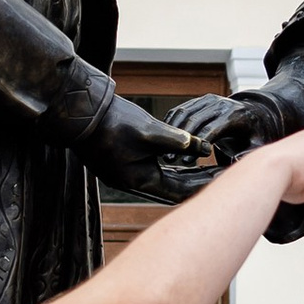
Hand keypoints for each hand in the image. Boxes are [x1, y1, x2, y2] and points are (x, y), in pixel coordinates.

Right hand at [85, 95, 214, 197]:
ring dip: (186, 174)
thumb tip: (204, 147)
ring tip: (210, 167)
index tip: (223, 178)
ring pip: (164, 180)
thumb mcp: (149, 131)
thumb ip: (178, 140)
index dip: (203, 185)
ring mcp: (127, 175)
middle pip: (174, 188)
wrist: (80, 113)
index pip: (179, 191)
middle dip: (198, 180)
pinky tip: (186, 159)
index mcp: (139, 181)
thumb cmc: (113, 122)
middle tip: (223, 173)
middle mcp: (133, 183)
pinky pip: (154, 170)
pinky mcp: (123, 164)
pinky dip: (171, 166)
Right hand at [165, 92, 273, 165]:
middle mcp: (219, 103)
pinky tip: (164, 141)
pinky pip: (181, 110)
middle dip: (180, 141)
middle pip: (194, 120)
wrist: (258, 112)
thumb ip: (246, 155)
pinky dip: (171, 124)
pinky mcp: (199, 100)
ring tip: (164, 153)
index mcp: (234, 114)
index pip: (211, 130)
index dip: (197, 146)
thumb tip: (234, 164)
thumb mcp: (258, 146)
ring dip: (171, 132)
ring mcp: (208, 99)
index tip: (186, 163)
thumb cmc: (257, 134)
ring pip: (184, 113)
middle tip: (169, 160)